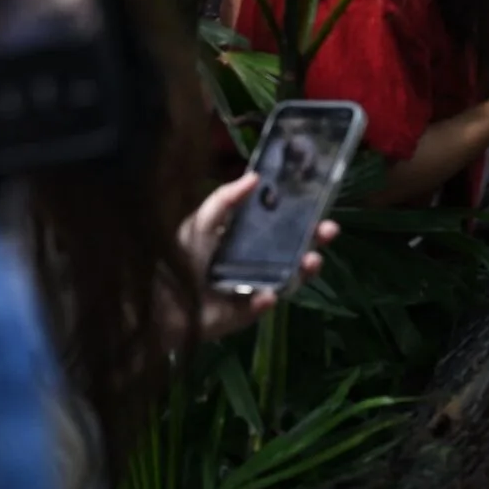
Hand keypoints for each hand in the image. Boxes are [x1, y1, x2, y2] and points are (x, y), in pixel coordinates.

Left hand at [174, 172, 341, 343]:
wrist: (159, 299)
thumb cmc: (180, 256)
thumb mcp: (201, 222)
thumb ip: (225, 199)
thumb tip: (255, 176)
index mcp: (250, 239)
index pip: (284, 227)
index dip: (304, 217)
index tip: (320, 206)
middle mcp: (260, 262)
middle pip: (296, 250)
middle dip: (315, 240)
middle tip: (330, 229)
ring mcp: (257, 287)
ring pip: (289, 277)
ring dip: (304, 270)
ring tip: (312, 261)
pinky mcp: (247, 312)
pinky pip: (262, 305)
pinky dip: (266, 300)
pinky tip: (266, 295)